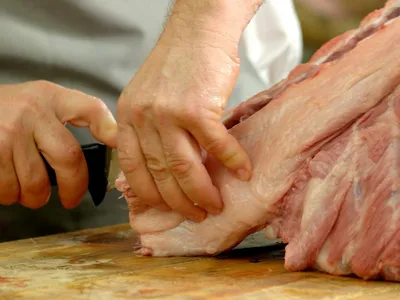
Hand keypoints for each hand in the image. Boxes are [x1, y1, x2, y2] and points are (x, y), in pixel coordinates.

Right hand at [0, 81, 116, 208]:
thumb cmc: (8, 110)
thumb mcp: (41, 101)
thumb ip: (72, 116)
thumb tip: (110, 142)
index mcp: (51, 98)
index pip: (90, 109)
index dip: (108, 129)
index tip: (118, 144)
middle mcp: (32, 112)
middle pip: (68, 159)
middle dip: (73, 187)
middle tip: (71, 199)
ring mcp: (8, 132)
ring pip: (35, 182)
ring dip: (34, 197)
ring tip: (31, 192)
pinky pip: (8, 188)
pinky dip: (10, 195)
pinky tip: (9, 185)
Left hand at [117, 2, 257, 221]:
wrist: (198, 31)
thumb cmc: (178, 65)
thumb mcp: (147, 97)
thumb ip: (149, 131)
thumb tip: (164, 168)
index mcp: (128, 117)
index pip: (133, 168)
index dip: (152, 194)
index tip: (168, 208)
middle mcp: (143, 117)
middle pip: (160, 173)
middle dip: (180, 201)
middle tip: (197, 214)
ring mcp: (169, 113)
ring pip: (185, 167)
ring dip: (202, 192)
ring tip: (215, 204)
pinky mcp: (198, 107)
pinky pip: (216, 145)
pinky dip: (232, 162)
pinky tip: (243, 172)